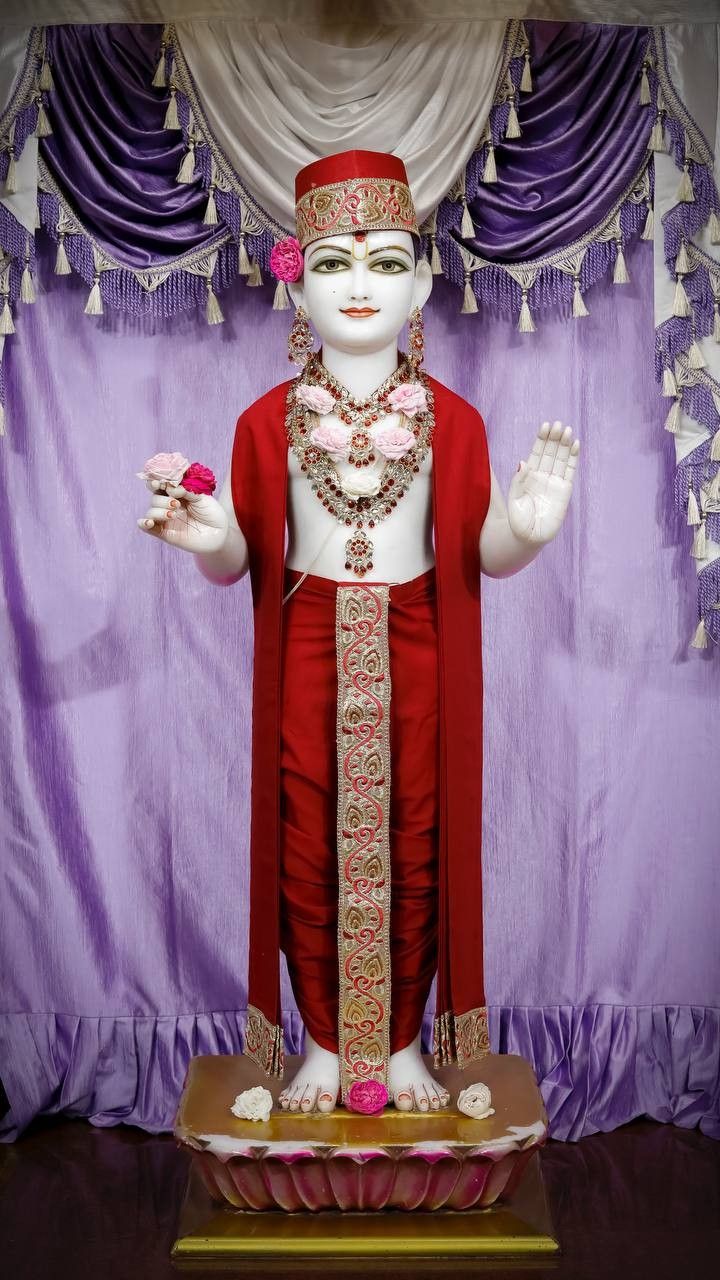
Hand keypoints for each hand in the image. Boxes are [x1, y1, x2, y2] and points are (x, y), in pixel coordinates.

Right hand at [136, 477, 228, 553]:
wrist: (220, 533)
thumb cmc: (212, 513)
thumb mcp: (202, 497)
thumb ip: (186, 490)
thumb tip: (170, 488)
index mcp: (177, 493)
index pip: (161, 484)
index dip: (157, 482)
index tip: (160, 482)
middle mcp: (169, 504)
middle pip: (155, 497)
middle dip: (163, 499)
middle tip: (176, 503)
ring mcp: (166, 518)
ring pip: (151, 511)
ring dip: (159, 511)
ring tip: (174, 514)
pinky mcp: (164, 532)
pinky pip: (147, 528)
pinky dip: (144, 523)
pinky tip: (149, 522)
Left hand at [507, 421, 578, 543]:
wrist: (528, 538)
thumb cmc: (517, 521)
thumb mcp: (513, 499)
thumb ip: (518, 481)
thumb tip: (522, 462)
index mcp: (529, 475)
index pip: (537, 453)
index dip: (541, 439)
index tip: (545, 426)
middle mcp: (543, 476)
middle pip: (550, 452)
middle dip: (554, 438)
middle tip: (558, 424)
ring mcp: (555, 482)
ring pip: (561, 459)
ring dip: (565, 445)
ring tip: (567, 430)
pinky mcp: (565, 491)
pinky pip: (570, 471)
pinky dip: (573, 458)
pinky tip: (576, 445)